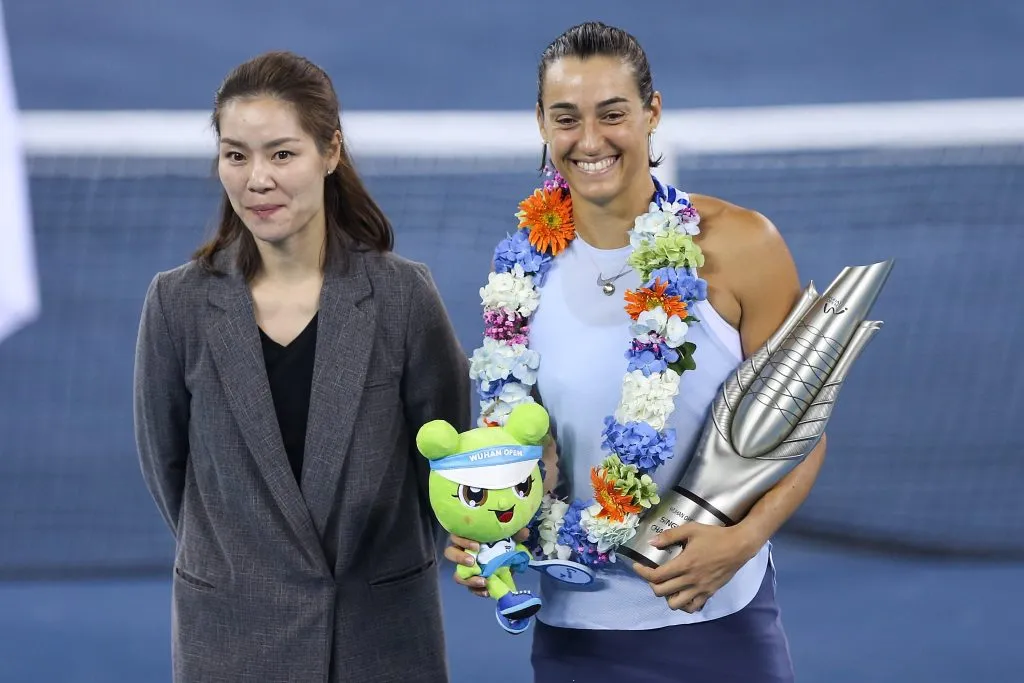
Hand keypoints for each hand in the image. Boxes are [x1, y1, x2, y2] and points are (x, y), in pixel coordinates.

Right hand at [444, 529, 528, 597]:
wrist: (508, 560)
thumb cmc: (502, 543)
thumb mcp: (509, 537)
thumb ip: (515, 534)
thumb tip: (524, 532)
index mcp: (468, 538)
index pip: (457, 536)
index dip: (463, 540)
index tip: (477, 546)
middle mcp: (462, 552)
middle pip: (450, 553)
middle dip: (459, 558)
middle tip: (473, 562)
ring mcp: (465, 569)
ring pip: (457, 575)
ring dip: (468, 579)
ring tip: (483, 581)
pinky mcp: (471, 581)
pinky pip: (469, 588)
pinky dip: (477, 591)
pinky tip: (487, 591)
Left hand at [631, 523, 758, 612]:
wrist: (739, 546)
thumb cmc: (714, 536)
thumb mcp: (691, 529)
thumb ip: (670, 535)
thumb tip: (652, 541)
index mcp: (684, 564)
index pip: (656, 576)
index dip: (642, 572)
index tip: (637, 566)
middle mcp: (691, 580)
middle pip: (662, 592)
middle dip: (652, 584)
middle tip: (652, 575)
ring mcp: (701, 589)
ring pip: (676, 605)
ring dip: (667, 597)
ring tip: (667, 586)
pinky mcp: (709, 593)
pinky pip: (693, 607)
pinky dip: (684, 604)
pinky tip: (682, 593)